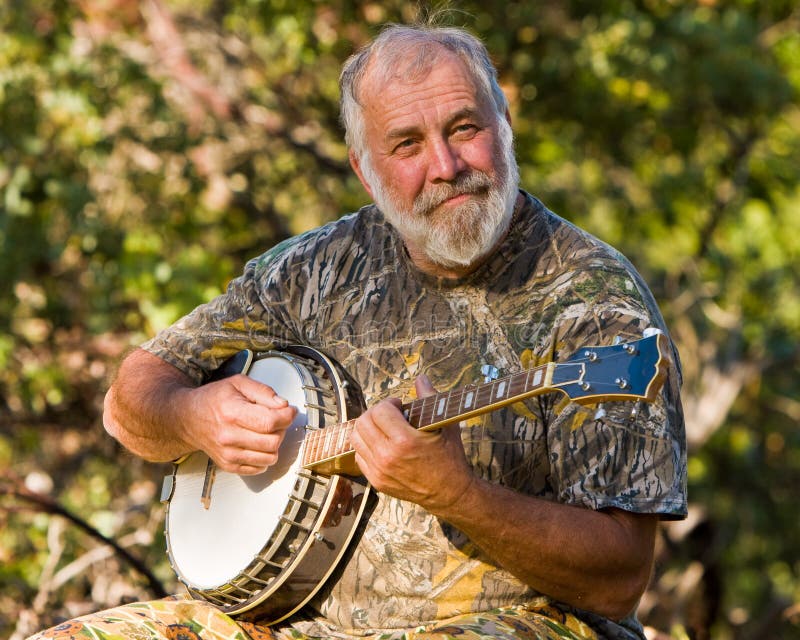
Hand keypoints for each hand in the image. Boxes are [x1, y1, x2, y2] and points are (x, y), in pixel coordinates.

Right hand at [180, 374, 296, 474]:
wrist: (188, 418)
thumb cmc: (214, 399)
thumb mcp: (238, 383)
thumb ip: (264, 391)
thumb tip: (283, 405)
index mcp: (232, 412)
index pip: (271, 421)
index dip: (287, 415)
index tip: (289, 410)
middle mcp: (228, 436)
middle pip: (273, 441)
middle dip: (283, 429)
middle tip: (278, 419)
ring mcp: (228, 454)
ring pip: (270, 457)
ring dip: (275, 444)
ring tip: (267, 431)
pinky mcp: (229, 465)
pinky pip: (260, 468)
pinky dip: (265, 456)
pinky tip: (259, 443)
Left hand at [349, 375, 474, 512]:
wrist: (450, 493)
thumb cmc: (450, 457)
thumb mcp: (445, 425)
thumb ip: (430, 398)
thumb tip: (421, 378)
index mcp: (405, 441)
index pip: (380, 410)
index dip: (389, 403)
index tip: (400, 405)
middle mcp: (387, 456)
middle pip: (363, 422)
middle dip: (376, 413)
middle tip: (390, 414)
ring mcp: (379, 470)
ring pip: (355, 438)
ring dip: (368, 428)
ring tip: (384, 428)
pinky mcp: (376, 481)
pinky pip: (359, 456)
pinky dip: (367, 446)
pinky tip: (383, 444)